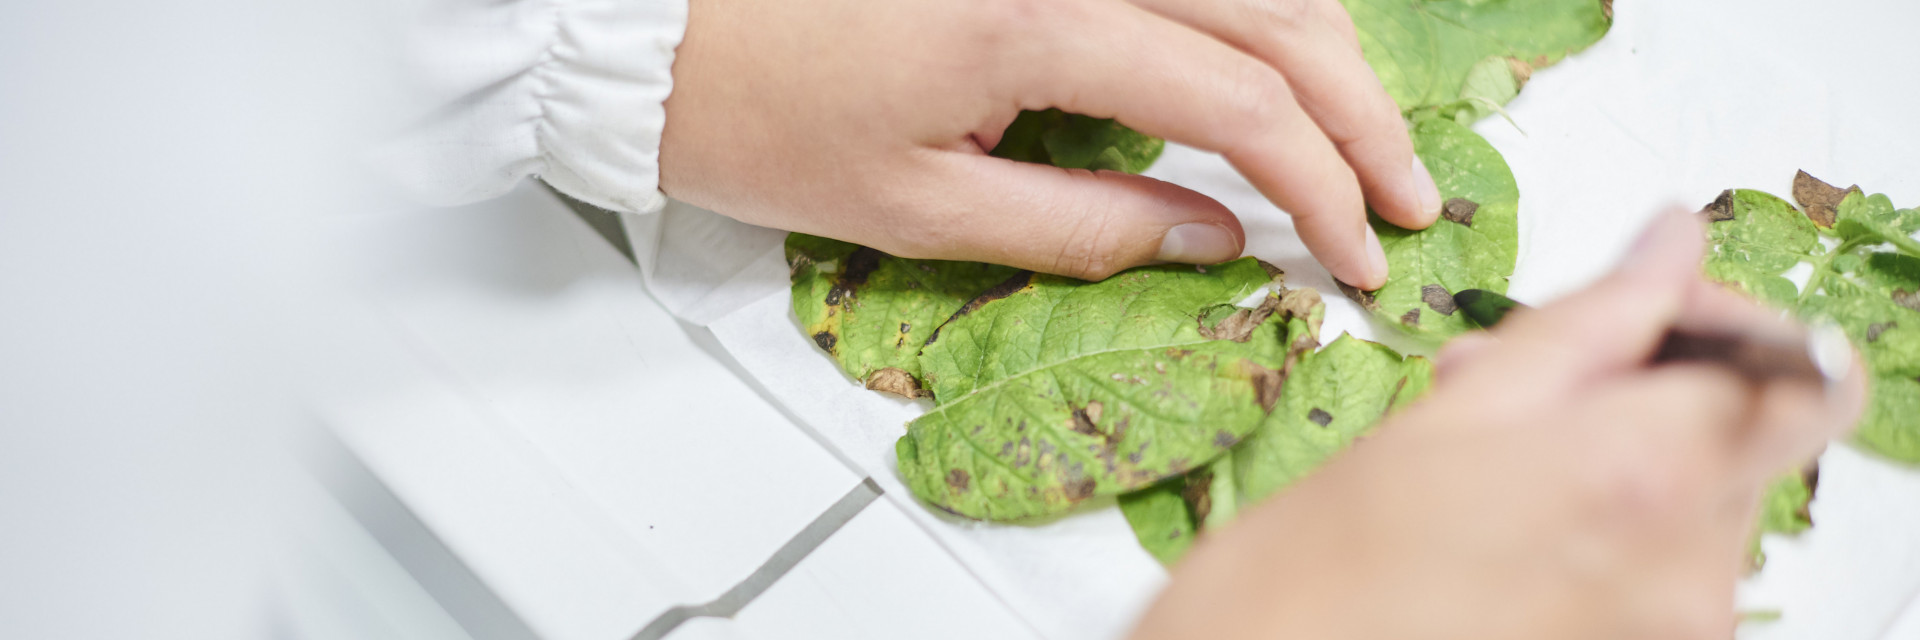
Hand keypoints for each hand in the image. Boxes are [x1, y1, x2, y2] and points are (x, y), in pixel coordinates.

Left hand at [660, 0, 1442, 287]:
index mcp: (1037, 18)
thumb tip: (1213, 238)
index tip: (1357, 253)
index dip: (1322, 183)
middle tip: (1401, 198)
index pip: (1240, 100)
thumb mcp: (916, 207)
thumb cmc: (759, 110)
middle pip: (1278, 12)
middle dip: (1361, 113)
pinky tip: (1273, 57)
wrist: (652, 23)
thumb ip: (1084, 223)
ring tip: (1358, 137)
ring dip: (1325, 48)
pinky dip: (1254, 10)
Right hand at [1129, 210, 1866, 639]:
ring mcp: (1670, 633)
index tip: (1650, 307)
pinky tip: (1510, 516)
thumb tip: (1666, 246)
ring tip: (1495, 453)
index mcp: (1640, 477)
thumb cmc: (1313, 578)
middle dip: (1660, 384)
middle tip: (1535, 371)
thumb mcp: (1445, 414)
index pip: (1793, 371)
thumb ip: (1586, 322)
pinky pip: (1668, 571)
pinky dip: (1612, 523)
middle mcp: (1684, 572)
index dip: (1724, 323)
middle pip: (1752, 436)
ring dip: (1627, 453)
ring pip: (1707, 502)